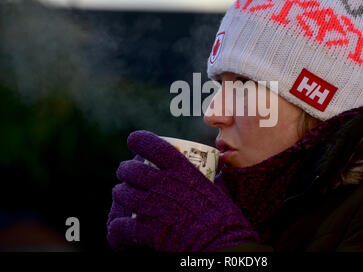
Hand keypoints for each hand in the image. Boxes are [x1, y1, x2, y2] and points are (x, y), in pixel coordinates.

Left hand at [106, 130, 258, 251]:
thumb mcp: (220, 191)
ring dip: (120, 195)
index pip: (152, 145)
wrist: (220, 244)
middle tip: (127, 174)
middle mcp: (162, 183)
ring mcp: (151, 205)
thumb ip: (214, 180)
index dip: (139, 140)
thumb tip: (218, 176)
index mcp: (181, 169)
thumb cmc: (225, 218)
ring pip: (121, 193)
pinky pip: (118, 226)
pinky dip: (116, 230)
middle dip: (125, 171)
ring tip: (123, 197)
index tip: (133, 140)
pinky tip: (118, 232)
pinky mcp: (144, 229)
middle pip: (130, 170)